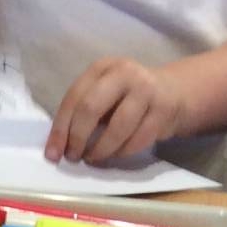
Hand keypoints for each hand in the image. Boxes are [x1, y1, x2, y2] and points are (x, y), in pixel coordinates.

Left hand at [46, 58, 186, 165]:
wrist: (173, 92)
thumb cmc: (128, 98)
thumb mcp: (104, 94)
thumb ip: (83, 112)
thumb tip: (58, 146)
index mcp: (102, 68)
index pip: (74, 97)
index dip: (60, 128)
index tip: (52, 154)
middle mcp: (124, 73)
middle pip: (91, 108)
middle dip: (78, 138)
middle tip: (74, 157)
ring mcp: (146, 90)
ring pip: (117, 127)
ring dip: (101, 149)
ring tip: (93, 158)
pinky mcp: (163, 110)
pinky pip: (137, 139)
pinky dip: (122, 153)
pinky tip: (116, 155)